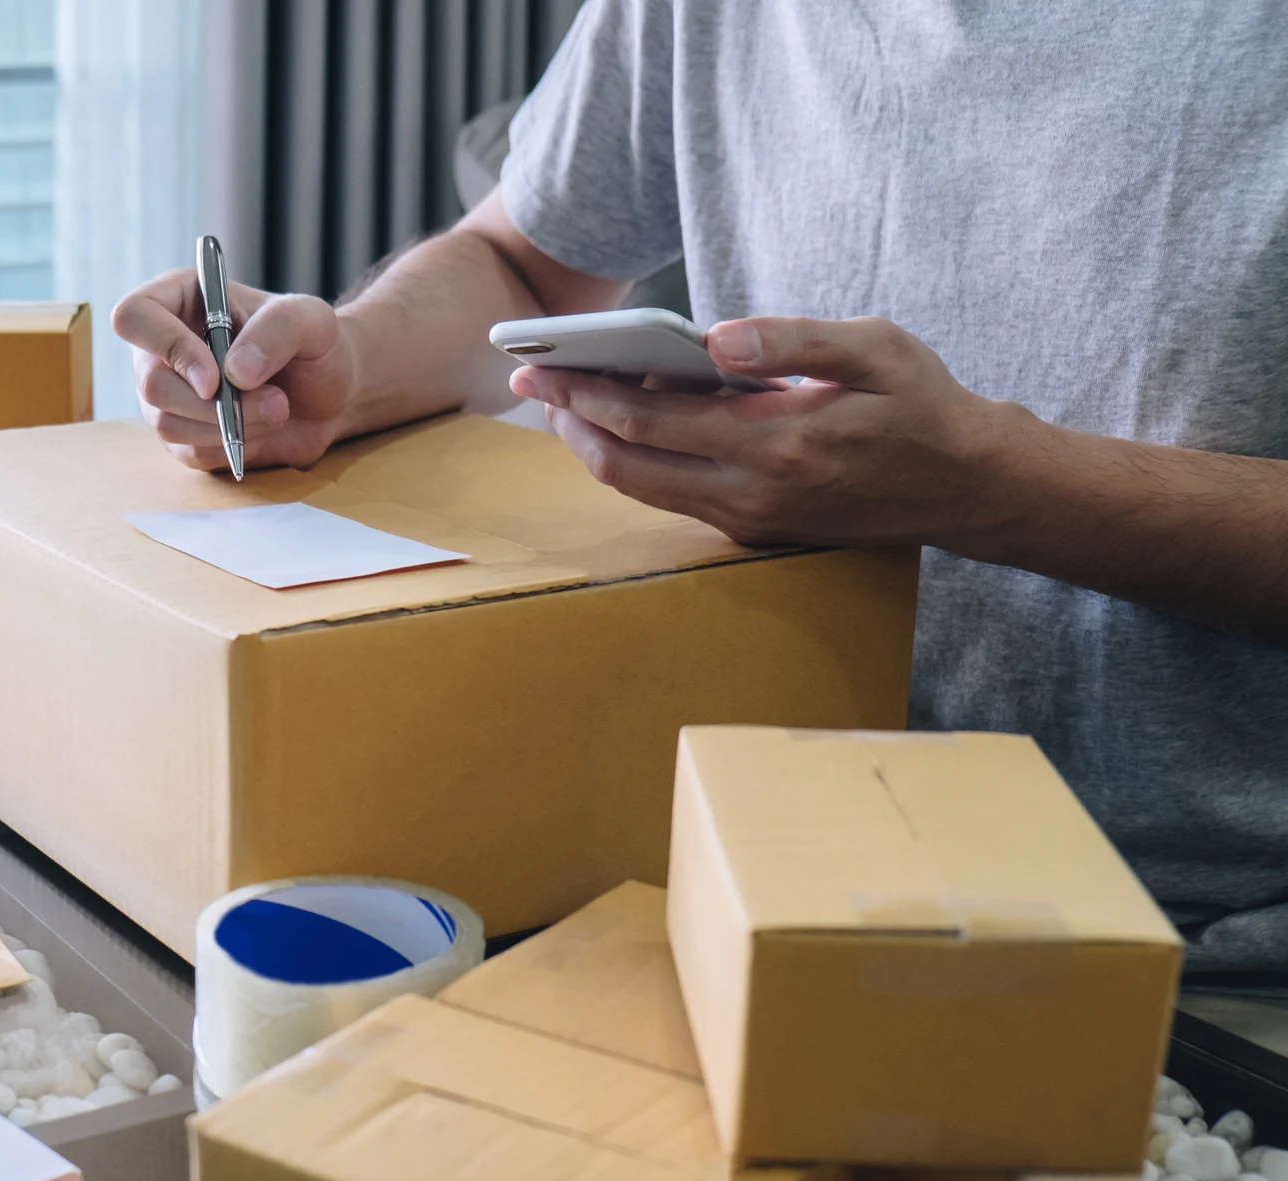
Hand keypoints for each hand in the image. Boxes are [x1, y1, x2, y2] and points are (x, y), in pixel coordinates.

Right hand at [111, 269, 356, 472]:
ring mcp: (168, 394)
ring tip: (276, 409)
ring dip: (230, 426)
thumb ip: (278, 330)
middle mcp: (162, 347)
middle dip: (215, 404)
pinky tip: (259, 428)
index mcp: (180, 299)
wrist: (328, 396)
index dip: (168, 348)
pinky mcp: (183, 435)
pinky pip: (191, 452)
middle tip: (274, 400)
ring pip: (168, 424)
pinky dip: (232, 447)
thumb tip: (233, 373)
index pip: (134, 317)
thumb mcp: (313, 322)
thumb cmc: (315, 346)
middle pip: (152, 384)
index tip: (215, 378)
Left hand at [509, 316, 1021, 547]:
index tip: (543, 367)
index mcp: (775, 445)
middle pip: (628, 464)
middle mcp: (750, 494)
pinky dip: (638, 459)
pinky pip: (673, 495)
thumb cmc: (922, 406)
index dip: (588, 393)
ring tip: (565, 400)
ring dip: (598, 446)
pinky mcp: (753, 528)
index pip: (653, 420)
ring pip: (644, 488)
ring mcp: (748, 519)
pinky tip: (628, 419)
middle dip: (572, 421)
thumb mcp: (876, 348)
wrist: (967, 486)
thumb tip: (719, 335)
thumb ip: (795, 338)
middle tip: (531, 381)